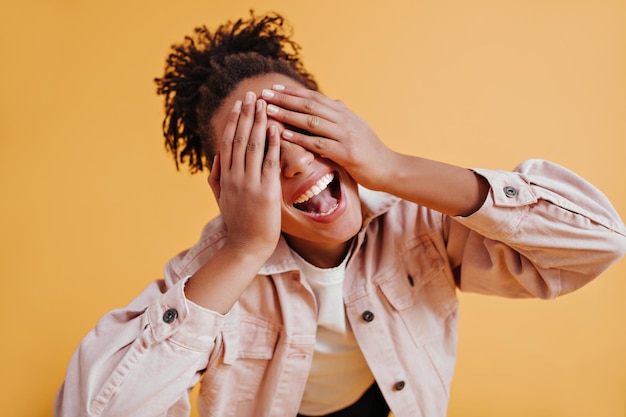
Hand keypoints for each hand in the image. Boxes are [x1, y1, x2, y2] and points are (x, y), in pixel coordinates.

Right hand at [208, 92, 281, 257]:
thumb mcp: (220, 198)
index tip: (239, 103)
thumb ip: (216, 176)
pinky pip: (270, 162)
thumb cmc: (236, 223)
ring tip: (265, 104)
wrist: (245, 247)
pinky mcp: (266, 192)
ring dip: (259, 122)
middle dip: (247, 114)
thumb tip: (217, 156)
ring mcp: (250, 183)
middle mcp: (235, 176)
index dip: (234, 120)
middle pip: (240, 138)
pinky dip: (273, 144)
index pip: (228, 141)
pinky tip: (276, 128)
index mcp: (224, 176)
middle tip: (254, 94)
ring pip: (254, 146)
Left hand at [262, 85, 396, 190]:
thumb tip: (332, 101)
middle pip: (309, 105)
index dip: (292, 92)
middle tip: (263, 94)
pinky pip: (319, 143)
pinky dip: (300, 138)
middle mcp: (344, 120)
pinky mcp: (347, 153)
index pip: (314, 98)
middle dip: (284, 98)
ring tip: (268, 110)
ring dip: (288, 114)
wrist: (391, 169)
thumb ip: (342, 116)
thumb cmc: (371, 151)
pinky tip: (284, 135)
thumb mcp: (357, 128)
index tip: (273, 88)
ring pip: (311, 121)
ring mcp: (346, 135)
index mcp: (344, 113)